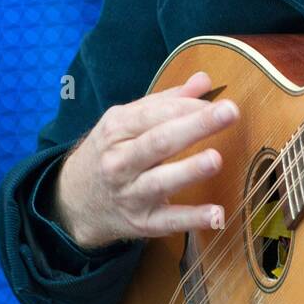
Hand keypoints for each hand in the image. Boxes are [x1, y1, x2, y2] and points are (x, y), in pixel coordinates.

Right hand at [50, 70, 238, 248]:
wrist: (73, 201)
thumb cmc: (111, 153)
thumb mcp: (125, 122)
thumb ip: (166, 101)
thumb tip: (204, 81)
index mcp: (117, 129)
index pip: (155, 114)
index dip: (189, 107)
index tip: (221, 102)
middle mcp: (120, 161)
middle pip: (159, 142)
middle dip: (195, 126)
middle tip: (230, 112)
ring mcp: (130, 194)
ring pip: (161, 181)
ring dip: (189, 170)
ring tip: (215, 159)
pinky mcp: (142, 223)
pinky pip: (169, 221)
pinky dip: (192, 220)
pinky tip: (217, 215)